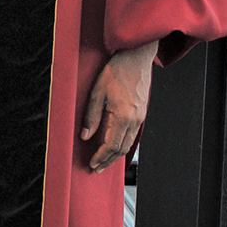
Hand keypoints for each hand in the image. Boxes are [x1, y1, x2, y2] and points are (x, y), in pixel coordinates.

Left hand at [81, 41, 158, 172]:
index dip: (100, 157)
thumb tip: (85, 136)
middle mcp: (134, 120)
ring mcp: (140, 117)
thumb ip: (91, 116)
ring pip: (128, 144)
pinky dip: (122, 145)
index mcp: (123, 116)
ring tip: (104, 161)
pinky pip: (132, 135)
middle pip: (121, 149)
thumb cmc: (115, 72)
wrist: (135, 58)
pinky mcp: (141, 114)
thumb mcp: (97, 92)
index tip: (92, 164)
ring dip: (115, 155)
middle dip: (108, 160)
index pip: (111, 145)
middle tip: (96, 168)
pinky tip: (114, 146)